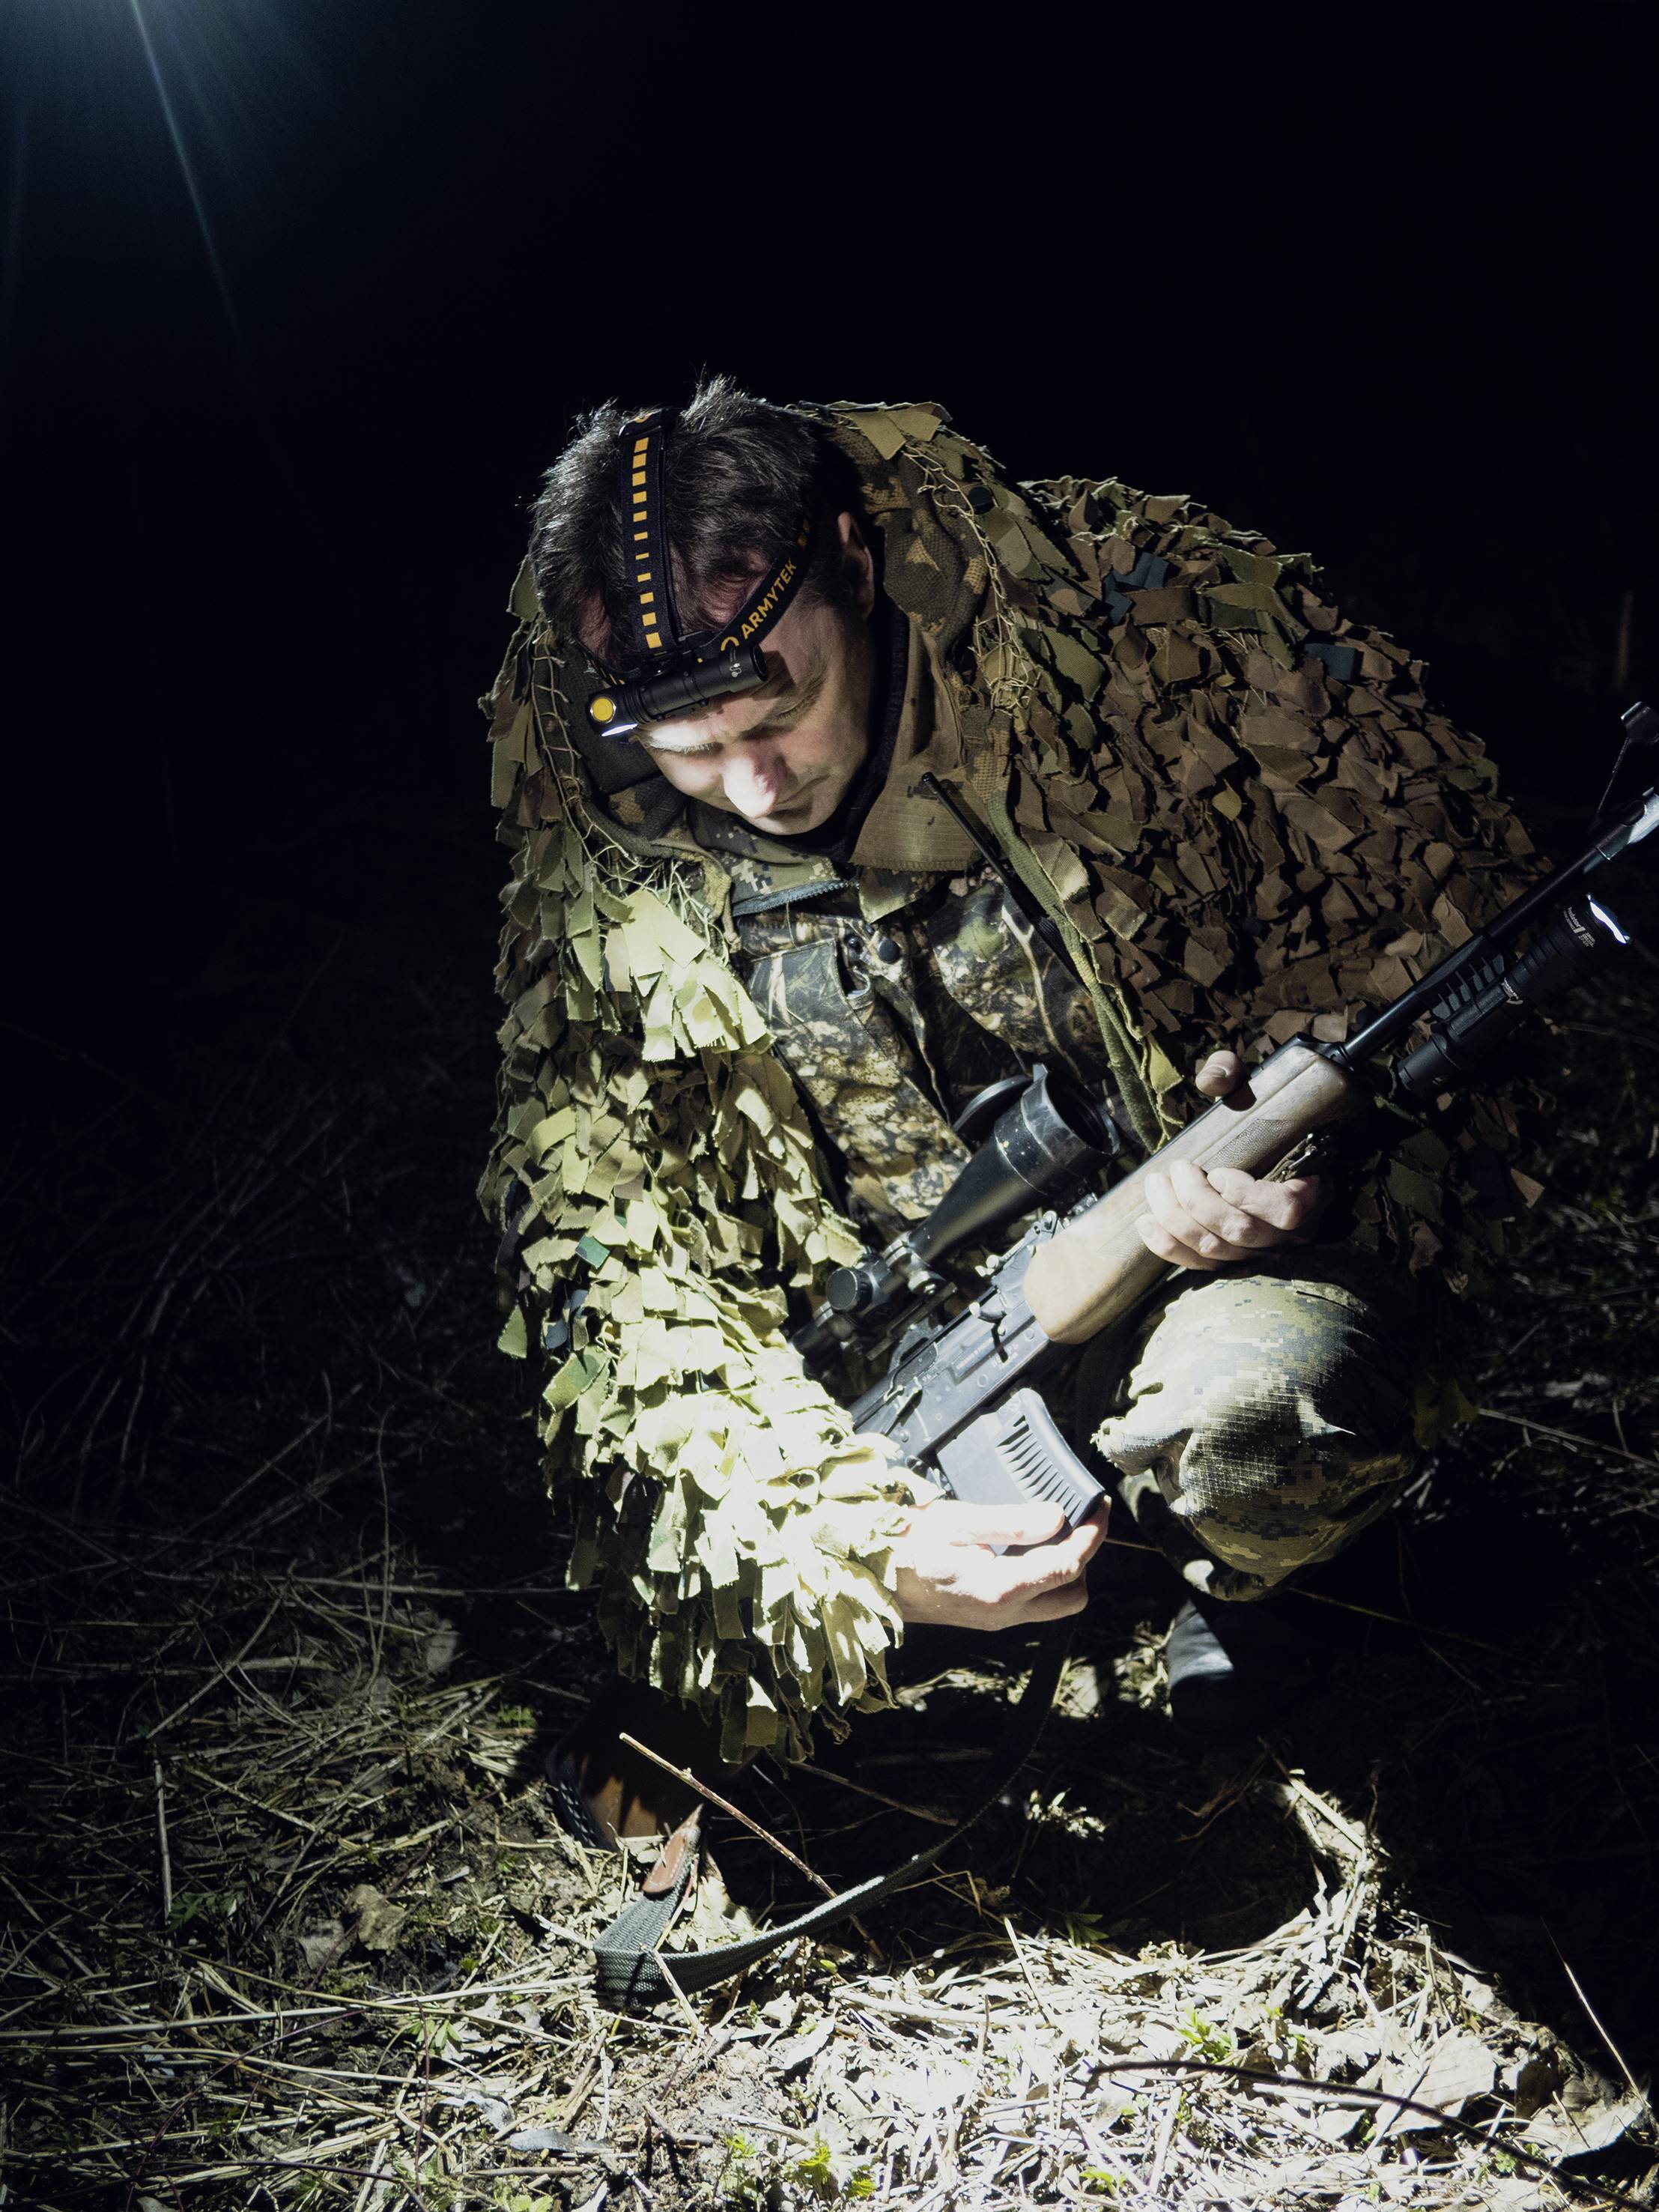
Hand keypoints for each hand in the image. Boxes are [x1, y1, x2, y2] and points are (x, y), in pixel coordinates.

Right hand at [892, 1499, 1106, 1629]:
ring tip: (1052, 1529)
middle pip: (1072, 1594)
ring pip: (1056, 1603)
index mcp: (998, 1589)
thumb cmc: (903, 1545)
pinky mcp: (990, 1617)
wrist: (867, 1581)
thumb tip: (1057, 1517)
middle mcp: (1004, 1613)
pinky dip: (1043, 1575)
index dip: (1091, 1534)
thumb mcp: (954, 1522)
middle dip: (1084, 1557)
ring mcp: (997, 1619)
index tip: (1098, 1505)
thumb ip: (1009, 1522)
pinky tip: (1027, 1545)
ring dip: (1064, 1568)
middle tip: (1077, 1520)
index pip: (1066, 1566)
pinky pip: (1034, 1602)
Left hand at [1135, 1049, 1322, 1270]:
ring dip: (1176, 1220)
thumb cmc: (1261, 1120)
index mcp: (1307, 1189)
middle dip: (1197, 1203)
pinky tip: (1146, 1223)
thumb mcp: (1253, 1089)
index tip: (1218, 1172)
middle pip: (1241, 1231)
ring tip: (1156, 1186)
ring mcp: (1259, 1249)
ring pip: (1217, 1249)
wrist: (1266, 1149)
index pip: (1286, 1209)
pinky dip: (1169, 1247)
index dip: (1247, 1196)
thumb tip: (1214, 1077)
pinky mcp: (1232, 1259)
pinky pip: (1200, 1264)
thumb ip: (1234, 1074)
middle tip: (1178, 1170)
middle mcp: (1286, 1228)